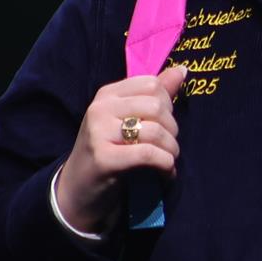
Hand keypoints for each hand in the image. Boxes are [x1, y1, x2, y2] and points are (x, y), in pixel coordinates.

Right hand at [57, 64, 188, 230]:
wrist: (79, 190)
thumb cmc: (109, 151)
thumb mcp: (127, 119)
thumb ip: (155, 95)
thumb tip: (182, 70)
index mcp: (106, 94)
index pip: (152, 84)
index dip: (168, 105)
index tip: (164, 125)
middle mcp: (100, 109)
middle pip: (156, 106)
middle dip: (172, 129)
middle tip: (169, 146)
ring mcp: (99, 133)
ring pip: (155, 131)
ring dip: (171, 150)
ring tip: (169, 161)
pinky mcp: (104, 158)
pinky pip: (148, 154)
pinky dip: (165, 165)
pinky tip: (165, 173)